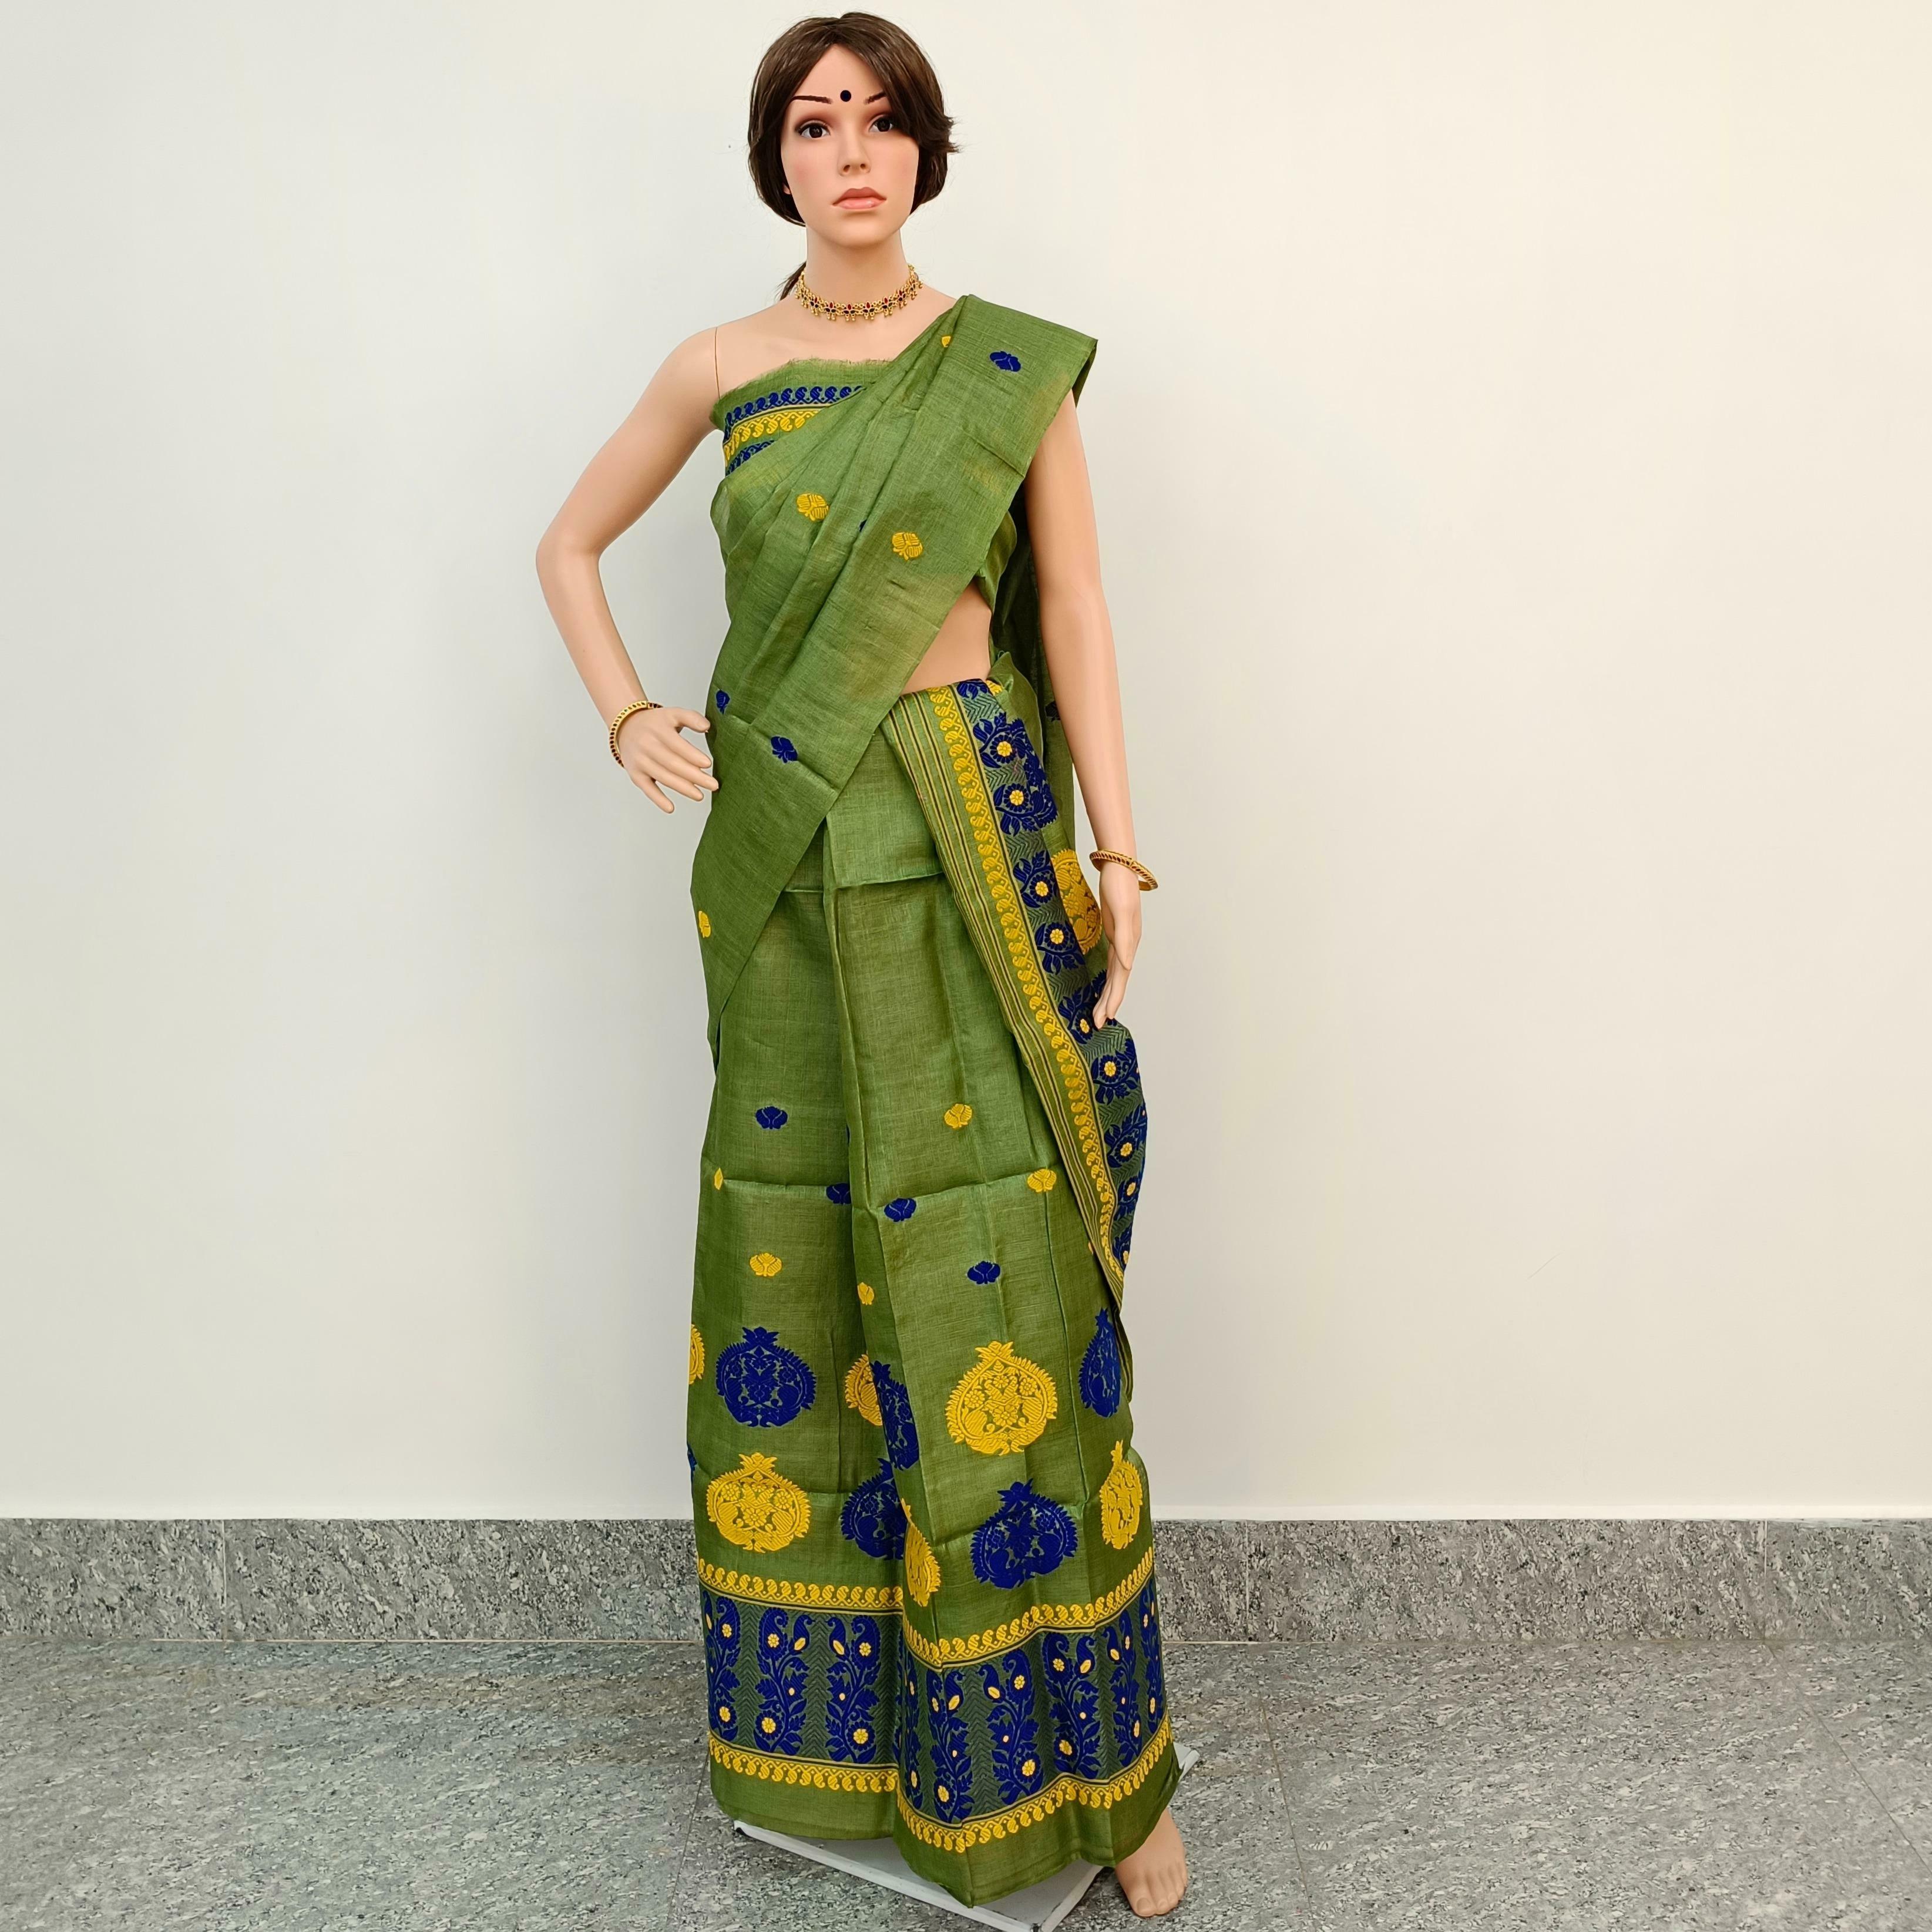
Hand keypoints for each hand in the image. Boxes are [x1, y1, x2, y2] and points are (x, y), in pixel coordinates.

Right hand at [617, 704, 718, 812]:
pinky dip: (658, 799)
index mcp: (658, 728)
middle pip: (673, 763)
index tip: (708, 764)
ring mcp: (640, 761)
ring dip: (683, 788)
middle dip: (695, 776)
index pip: (677, 744)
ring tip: (700, 795)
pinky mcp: (635, 774)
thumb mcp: (672, 714)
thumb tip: (707, 727)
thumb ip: (691, 717)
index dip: (692, 755)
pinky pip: (647, 788)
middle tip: (713, 785)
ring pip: (663, 777)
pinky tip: (670, 808)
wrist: (626, 727)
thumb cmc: (655, 724)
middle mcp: (647, 745)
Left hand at [1091, 859, 1142, 1026]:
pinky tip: (1103, 985)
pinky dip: (1107, 978)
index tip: (1106, 1017)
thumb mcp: (1120, 911)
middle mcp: (1127, 945)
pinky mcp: (1113, 933)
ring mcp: (1121, 940)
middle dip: (1109, 1002)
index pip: (1120, 977)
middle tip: (1098, 1023)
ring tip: (1100, 1012)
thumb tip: (1127, 966)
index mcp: (1129, 943)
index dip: (1114, 998)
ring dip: (1108, 993)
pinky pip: (1111, 963)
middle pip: (1117, 980)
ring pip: (1114, 974)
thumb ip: (1124, 939)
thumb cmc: (1118, 886)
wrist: (1118, 865)